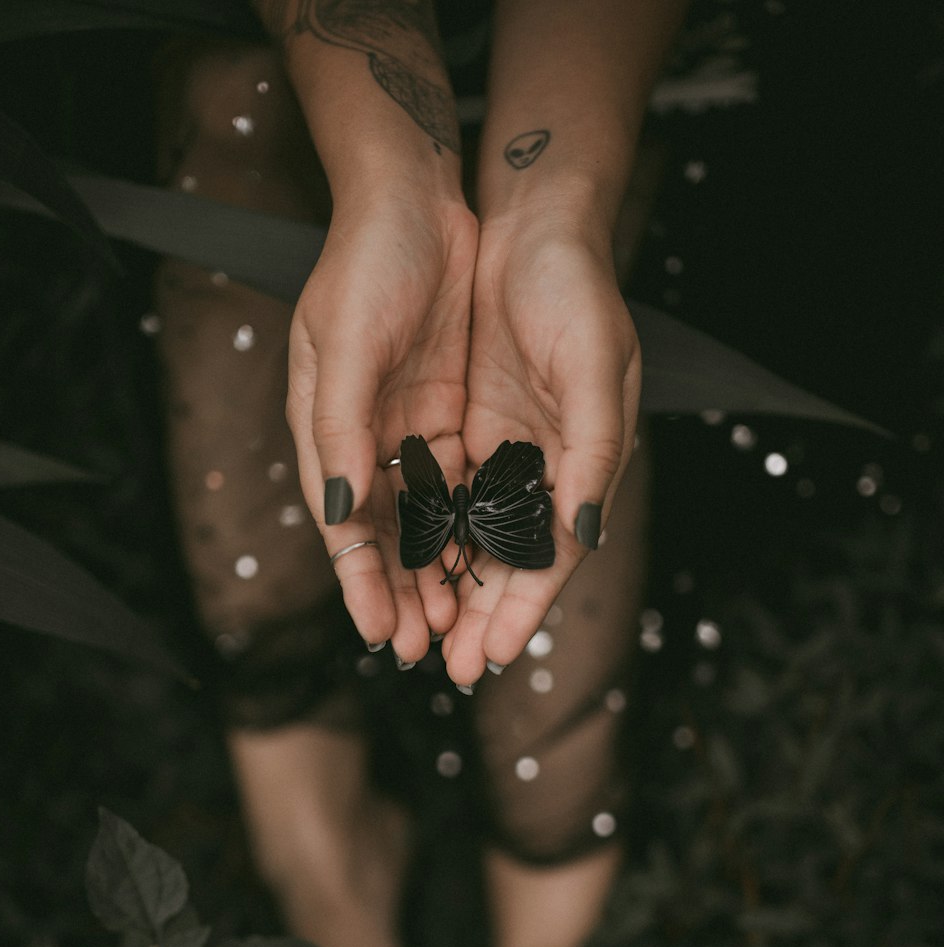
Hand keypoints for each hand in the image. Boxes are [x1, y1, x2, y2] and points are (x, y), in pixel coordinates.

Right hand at [286, 189, 477, 660]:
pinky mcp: (448, 416)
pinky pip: (461, 486)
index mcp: (327, 434)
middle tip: (428, 653)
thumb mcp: (344, 346)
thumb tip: (345, 515)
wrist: (417, 201)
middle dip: (404, 597)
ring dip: (439, 575)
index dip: (363, 586)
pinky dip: (470, 527)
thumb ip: (340, 432)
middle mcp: (365, 442)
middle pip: (386, 539)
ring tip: (456, 627)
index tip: (384, 638)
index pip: (347, 528)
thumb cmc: (367, 265)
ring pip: (427, 522)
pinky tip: (487, 564)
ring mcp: (408, 432)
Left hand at [443, 215, 640, 685]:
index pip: (552, 556)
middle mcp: (543, 468)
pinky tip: (404, 571)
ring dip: (448, 587)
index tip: (493, 656)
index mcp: (584, 464)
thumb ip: (592, 458)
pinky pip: (441, 494)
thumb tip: (581, 539)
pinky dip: (426, 534)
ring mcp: (501, 450)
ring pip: (470, 536)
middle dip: (481, 616)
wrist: (529, 224)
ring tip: (422, 636)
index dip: (524, 609)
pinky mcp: (464, 426)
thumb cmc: (575, 290)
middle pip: (508, 560)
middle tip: (452, 667)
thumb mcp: (596, 369)